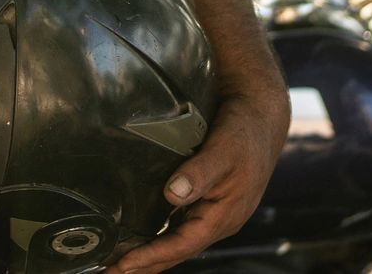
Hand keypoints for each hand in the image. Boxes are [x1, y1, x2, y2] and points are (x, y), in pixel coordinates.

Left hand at [107, 88, 289, 272]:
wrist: (261, 114)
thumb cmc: (246, 131)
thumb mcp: (223, 150)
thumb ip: (199, 173)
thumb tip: (173, 194)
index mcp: (224, 216)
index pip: (181, 245)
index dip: (151, 256)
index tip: (122, 265)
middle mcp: (218, 220)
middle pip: (177, 251)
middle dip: (144, 265)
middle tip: (109, 271)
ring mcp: (212, 211)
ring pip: (176, 241)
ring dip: (149, 253)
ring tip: (119, 261)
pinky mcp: (206, 199)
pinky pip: (179, 225)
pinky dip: (159, 235)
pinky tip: (141, 236)